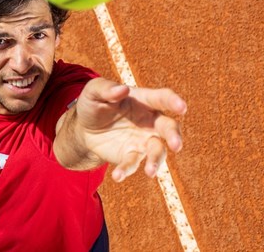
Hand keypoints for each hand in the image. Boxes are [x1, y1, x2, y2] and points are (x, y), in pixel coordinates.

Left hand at [63, 77, 186, 181]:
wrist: (84, 128)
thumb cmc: (94, 104)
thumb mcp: (94, 92)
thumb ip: (106, 89)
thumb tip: (123, 89)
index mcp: (143, 100)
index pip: (162, 98)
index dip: (173, 101)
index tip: (181, 107)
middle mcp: (150, 121)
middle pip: (168, 127)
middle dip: (174, 135)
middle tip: (176, 145)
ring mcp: (144, 140)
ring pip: (158, 151)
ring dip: (156, 160)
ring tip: (150, 171)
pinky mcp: (132, 155)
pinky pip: (133, 163)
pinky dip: (126, 170)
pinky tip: (117, 176)